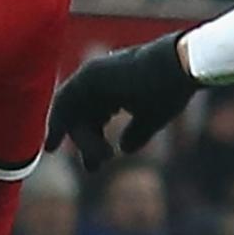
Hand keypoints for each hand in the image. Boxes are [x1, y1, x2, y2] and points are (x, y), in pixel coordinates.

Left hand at [45, 33, 199, 171]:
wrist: (178, 66)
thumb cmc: (171, 90)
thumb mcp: (152, 119)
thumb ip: (137, 134)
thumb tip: (124, 149)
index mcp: (116, 88)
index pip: (96, 118)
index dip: (93, 142)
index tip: (93, 166)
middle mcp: (101, 81)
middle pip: (83, 118)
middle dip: (86, 145)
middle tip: (94, 168)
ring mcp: (93, 76)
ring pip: (73, 114)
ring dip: (82, 139)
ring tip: (97, 160)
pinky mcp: (88, 75)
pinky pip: (63, 102)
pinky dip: (57, 123)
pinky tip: (56, 142)